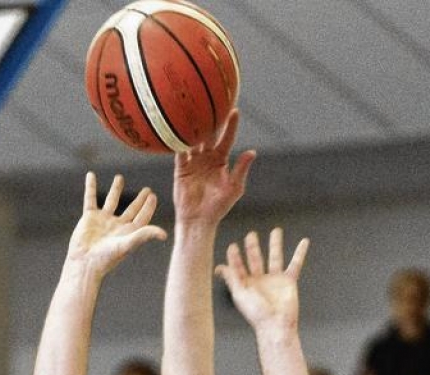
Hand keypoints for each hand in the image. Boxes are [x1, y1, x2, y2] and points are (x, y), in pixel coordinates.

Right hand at [66, 173, 166, 277]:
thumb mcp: (128, 244)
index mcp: (129, 233)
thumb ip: (145, 235)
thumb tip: (165, 234)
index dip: (148, 207)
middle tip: (147, 190)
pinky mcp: (89, 217)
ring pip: (111, 201)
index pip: (142, 218)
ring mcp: (104, 221)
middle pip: (131, 210)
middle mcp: (118, 226)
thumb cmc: (107, 257)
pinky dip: (91, 187)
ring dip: (116, 189)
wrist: (85, 262)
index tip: (153, 196)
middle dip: (139, 200)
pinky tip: (91, 175)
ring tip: (120, 177)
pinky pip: (90, 198)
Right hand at [172, 110, 255, 226]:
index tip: (235, 110)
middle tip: (211, 100)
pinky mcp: (181, 167)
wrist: (198, 220)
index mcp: (221, 161)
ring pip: (193, 139)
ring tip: (192, 107)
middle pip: (209, 134)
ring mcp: (193, 161)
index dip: (231, 125)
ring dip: (193, 126)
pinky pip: (179, 150)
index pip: (227, 138)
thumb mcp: (233, 188)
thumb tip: (252, 152)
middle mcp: (206, 158)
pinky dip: (177, 140)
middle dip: (210, 118)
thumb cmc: (218, 207)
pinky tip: (176, 127)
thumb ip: (241, 169)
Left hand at [216, 228, 309, 333]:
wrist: (276, 325)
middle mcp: (260, 280)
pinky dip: (300, 253)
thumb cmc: (256, 314)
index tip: (233, 246)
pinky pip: (296, 264)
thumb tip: (219, 267)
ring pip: (275, 257)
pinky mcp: (289, 281)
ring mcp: (275, 280)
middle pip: (256, 258)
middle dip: (252, 247)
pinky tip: (304, 242)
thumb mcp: (239, 294)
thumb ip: (231, 279)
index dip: (234, 256)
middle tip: (251, 235)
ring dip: (275, 244)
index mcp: (246, 284)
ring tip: (276, 231)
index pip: (239, 266)